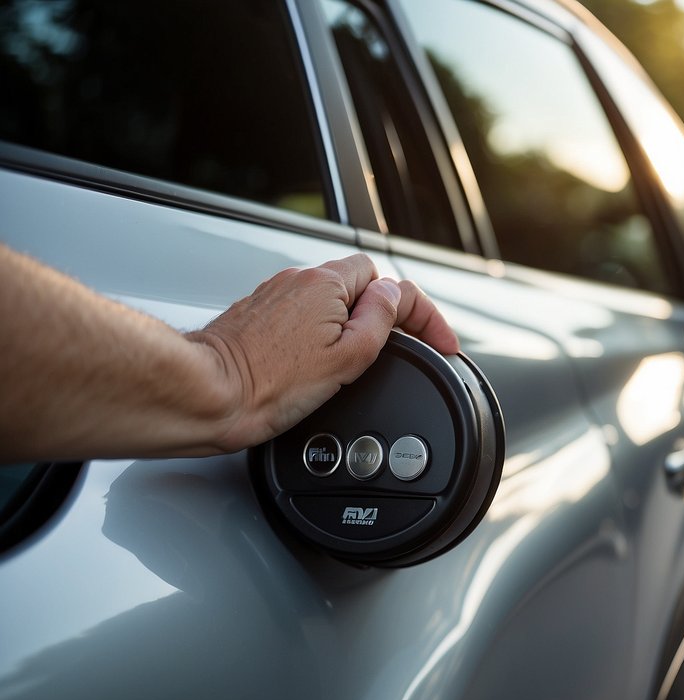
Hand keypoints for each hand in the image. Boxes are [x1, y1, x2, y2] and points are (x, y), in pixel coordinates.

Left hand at [189, 254, 459, 451]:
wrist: (207, 396)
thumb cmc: (268, 384)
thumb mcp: (348, 357)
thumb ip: (381, 320)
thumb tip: (393, 297)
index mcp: (327, 284)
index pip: (392, 284)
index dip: (424, 315)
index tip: (438, 342)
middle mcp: (298, 280)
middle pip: (361, 285)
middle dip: (384, 315)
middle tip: (395, 351)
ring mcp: (275, 295)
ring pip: (331, 299)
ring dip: (350, 323)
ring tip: (350, 363)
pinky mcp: (257, 314)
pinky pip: (303, 313)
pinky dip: (320, 332)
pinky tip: (314, 363)